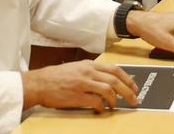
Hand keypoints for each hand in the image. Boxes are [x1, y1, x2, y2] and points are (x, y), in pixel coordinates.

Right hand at [22, 60, 138, 111]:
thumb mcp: (76, 68)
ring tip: (116, 106)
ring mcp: (83, 84)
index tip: (134, 87)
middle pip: (115, 80)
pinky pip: (96, 102)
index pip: (115, 69)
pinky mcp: (77, 96)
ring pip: (108, 90)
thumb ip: (91, 71)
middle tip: (134, 99)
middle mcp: (88, 72)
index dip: (127, 79)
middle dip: (128, 91)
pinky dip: (102, 107)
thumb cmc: (56, 76)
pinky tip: (101, 110)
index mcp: (89, 65)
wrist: (39, 83)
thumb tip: (108, 79)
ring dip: (115, 100)